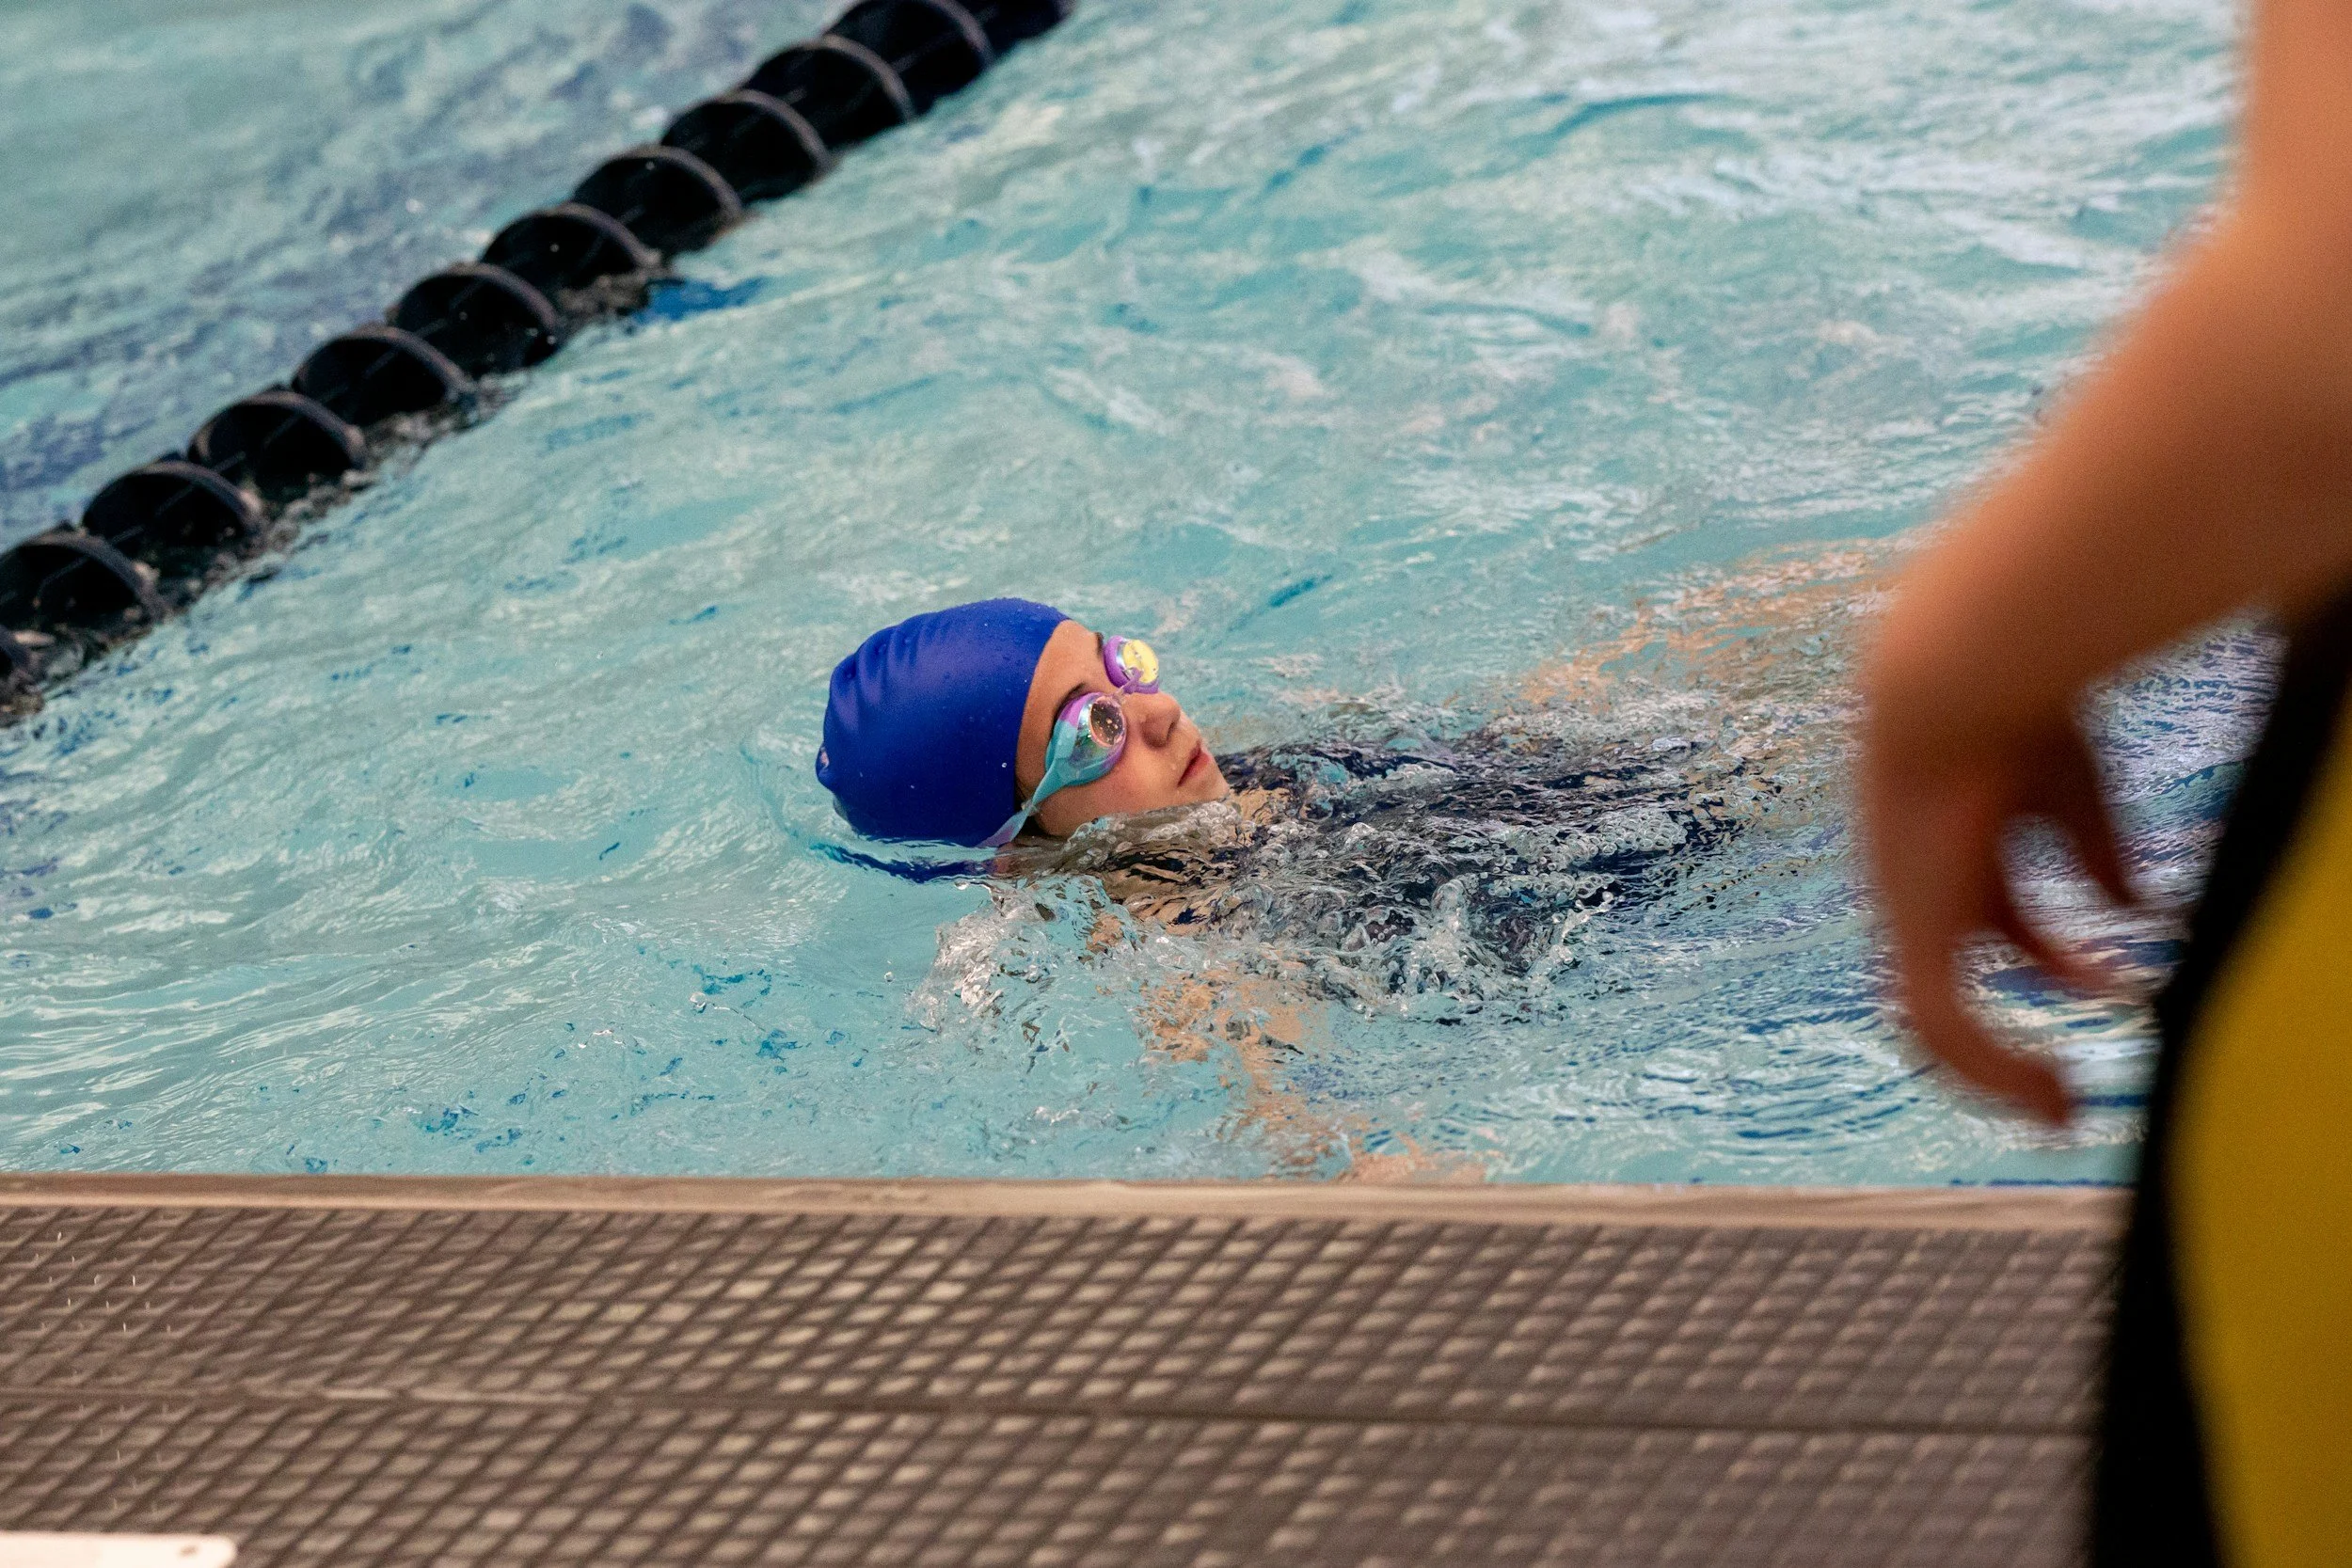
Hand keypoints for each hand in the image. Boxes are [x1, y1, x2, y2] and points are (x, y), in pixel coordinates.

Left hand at [1857, 679, 2135, 1125]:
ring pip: (1936, 1022)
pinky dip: (1993, 1069)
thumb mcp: (2070, 788)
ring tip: (2061, 1111)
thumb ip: (2095, 852)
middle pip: (1944, 985)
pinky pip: (1946, 1027)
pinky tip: (2050, 1091)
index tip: (2112, 984)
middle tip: (2066, 1093)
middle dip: (2002, 1040)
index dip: (2048, 955)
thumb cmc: (2019, 713)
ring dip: (1997, 1072)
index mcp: (1952, 843)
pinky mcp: (1911, 931)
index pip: (1990, 919)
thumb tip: (2135, 917)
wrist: (1956, 686)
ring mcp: (1906, 911)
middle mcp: (1916, 886)